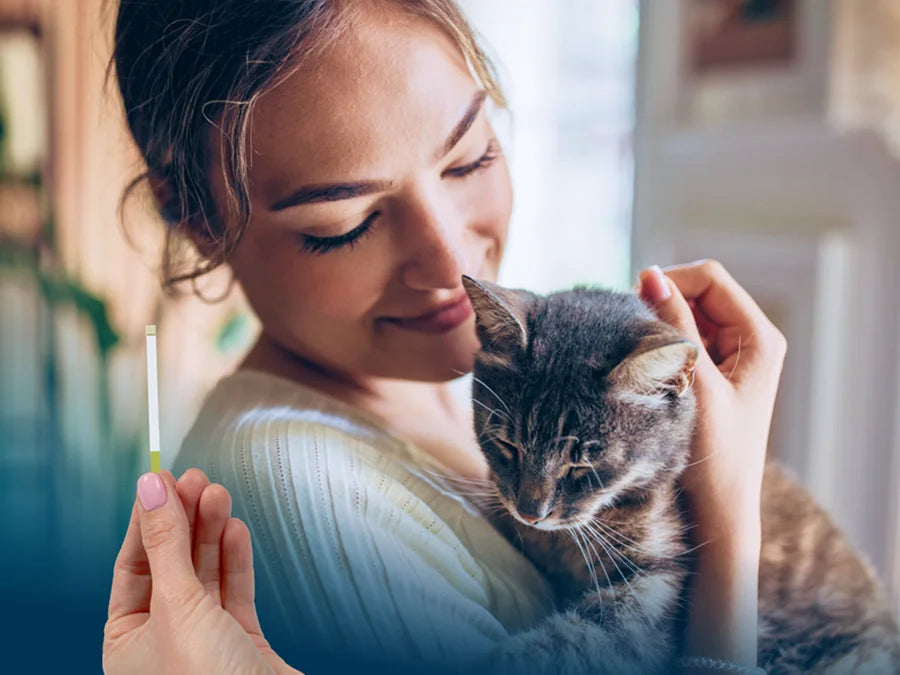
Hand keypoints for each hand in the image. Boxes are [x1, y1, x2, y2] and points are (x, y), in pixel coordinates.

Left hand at [103, 469, 298, 674]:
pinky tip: (234, 530)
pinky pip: (236, 591)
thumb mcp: (177, 606)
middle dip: (184, 521)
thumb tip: (151, 489)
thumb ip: (166, 544)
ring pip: (206, 574)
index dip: (146, 520)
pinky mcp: (242, 642)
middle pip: (171, 565)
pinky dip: (236, 559)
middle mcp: (165, 641)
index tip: (160, 480)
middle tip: (194, 480)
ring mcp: (206, 640)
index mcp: (128, 643)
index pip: (132, 566)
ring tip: (218, 493)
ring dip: (212, 532)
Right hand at [638, 260, 786, 666]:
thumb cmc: (714, 454)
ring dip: (659, 327)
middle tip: (633, 337)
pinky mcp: (713, 372)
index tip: (635, 309)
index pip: (709, 278)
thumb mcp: (693, 384)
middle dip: (662, 304)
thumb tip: (649, 275)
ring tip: (640, 357)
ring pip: (686, 314)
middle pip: (697, 292)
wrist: (718, 510)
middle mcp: (749, 340)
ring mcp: (731, 356)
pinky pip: (683, 339)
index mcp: (759, 338)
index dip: (670, 282)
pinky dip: (661, 344)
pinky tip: (647, 368)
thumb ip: (674, 327)